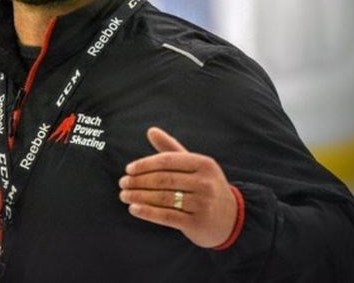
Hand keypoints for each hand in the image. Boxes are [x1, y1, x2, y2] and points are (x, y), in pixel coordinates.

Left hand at [118, 127, 236, 247]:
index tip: (128, 169)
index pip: (167, 161)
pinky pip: (167, 216)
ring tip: (124, 195)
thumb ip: (171, 149)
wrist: (232, 219)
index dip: (145, 164)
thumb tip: (151, 130)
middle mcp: (205, 183)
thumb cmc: (205, 186)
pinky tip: (133, 209)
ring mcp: (203, 204)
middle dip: (138, 181)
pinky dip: (147, 212)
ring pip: (163, 198)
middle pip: (163, 180)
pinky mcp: (198, 223)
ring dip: (139, 197)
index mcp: (203, 164)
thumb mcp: (194, 166)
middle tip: (122, 183)